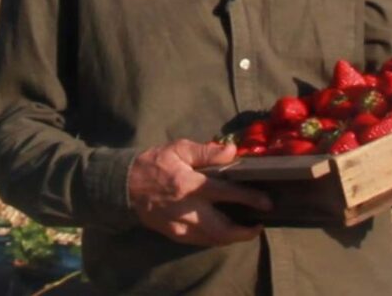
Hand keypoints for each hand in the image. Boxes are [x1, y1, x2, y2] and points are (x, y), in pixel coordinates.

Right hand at [127, 139, 271, 245]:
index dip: (250, 198)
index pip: (226, 193)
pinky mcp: (175, 234)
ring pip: (213, 240)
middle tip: (258, 226)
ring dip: (233, 238)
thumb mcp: (178, 148)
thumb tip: (232, 151)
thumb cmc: (154, 163)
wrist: (124, 186)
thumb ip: (206, 151)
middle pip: (222, 228)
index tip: (266, 202)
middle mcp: (187, 208)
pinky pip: (201, 242)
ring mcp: (180, 225)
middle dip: (244, 232)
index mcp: (190, 184)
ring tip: (246, 230)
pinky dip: (217, 239)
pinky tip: (224, 232)